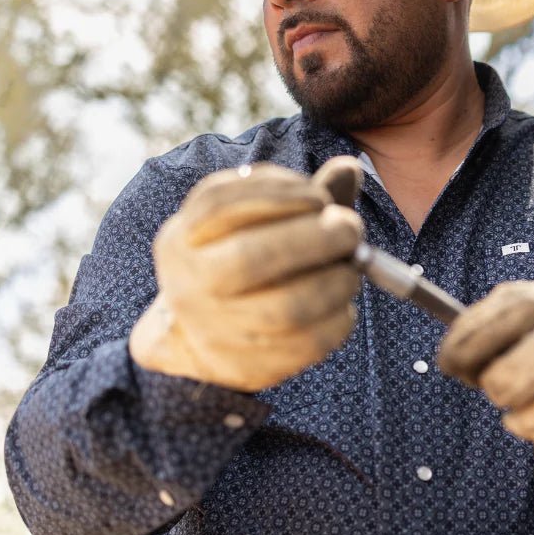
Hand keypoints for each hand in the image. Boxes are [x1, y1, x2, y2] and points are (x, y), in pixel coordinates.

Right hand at [129, 157, 363, 390]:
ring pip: (284, 308)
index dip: (280, 194)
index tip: (320, 197)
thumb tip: (349, 168)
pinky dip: (338, 320)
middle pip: (251, 258)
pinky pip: (307, 345)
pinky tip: (344, 306)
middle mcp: (190, 283)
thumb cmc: (240, 265)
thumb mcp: (255, 224)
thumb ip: (302, 196)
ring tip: (351, 269)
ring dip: (334, 281)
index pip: (222, 204)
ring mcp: (217, 329)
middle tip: (351, 229)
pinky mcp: (249, 366)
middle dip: (313, 239)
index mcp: (183, 237)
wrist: (201, 338)